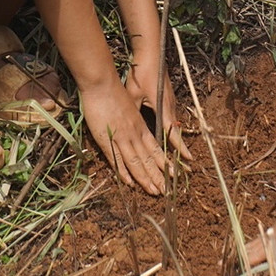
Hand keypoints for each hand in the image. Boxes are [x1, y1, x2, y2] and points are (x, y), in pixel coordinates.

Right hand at [78, 80, 170, 194]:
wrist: (102, 83)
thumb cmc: (115, 92)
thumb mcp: (131, 106)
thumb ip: (133, 121)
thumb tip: (136, 130)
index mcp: (140, 126)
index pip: (155, 149)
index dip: (164, 163)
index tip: (172, 174)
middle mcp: (134, 134)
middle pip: (149, 159)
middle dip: (158, 176)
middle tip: (166, 191)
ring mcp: (121, 137)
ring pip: (136, 162)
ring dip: (146, 179)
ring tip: (155, 192)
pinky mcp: (107, 139)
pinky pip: (117, 159)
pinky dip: (124, 172)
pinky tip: (130, 183)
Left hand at [124, 57, 192, 162]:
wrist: (152, 53)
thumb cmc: (142, 73)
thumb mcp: (133, 94)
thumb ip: (133, 112)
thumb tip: (129, 128)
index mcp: (163, 107)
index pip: (172, 132)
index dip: (179, 147)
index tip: (187, 159)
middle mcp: (170, 105)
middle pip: (175, 130)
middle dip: (179, 147)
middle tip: (185, 163)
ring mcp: (171, 100)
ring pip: (173, 122)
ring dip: (174, 136)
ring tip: (177, 152)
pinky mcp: (168, 96)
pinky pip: (170, 114)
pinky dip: (170, 125)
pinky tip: (165, 130)